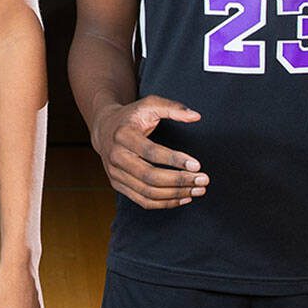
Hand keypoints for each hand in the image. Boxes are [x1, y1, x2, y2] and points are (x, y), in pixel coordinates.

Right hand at [90, 96, 206, 209]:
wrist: (104, 128)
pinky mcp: (118, 185)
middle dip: (179, 181)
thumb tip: (196, 116)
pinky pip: (143, 201)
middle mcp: (116, 157)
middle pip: (149, 177)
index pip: (151, 152)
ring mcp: (115, 174)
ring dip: (176, 194)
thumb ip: (172, 108)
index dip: (174, 160)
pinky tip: (184, 198)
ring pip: (147, 193)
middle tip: (203, 179)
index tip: (197, 165)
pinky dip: (165, 203)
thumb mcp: (149, 104)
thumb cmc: (132, 116)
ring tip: (198, 190)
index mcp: (123, 135)